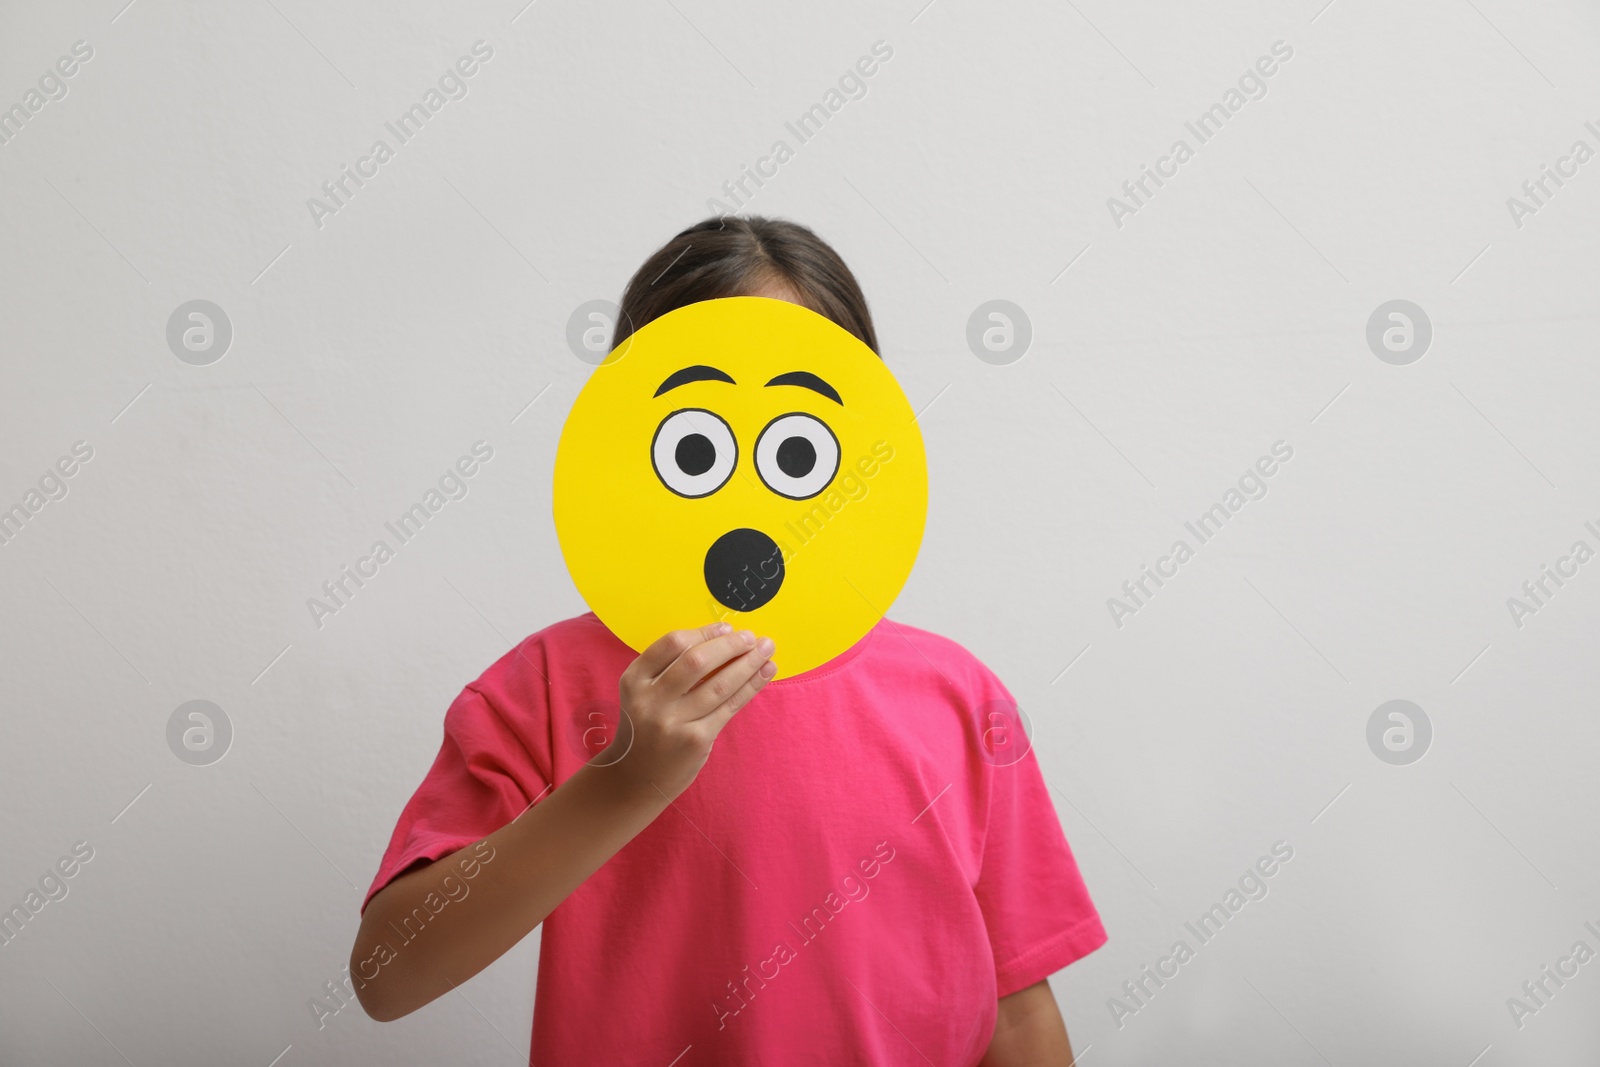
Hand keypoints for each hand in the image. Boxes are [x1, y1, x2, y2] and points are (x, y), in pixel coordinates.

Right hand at [611, 622, 775, 800]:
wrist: (638, 777)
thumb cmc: (647, 726)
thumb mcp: (644, 693)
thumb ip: (671, 669)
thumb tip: (723, 639)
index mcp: (634, 680)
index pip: (672, 644)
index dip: (704, 633)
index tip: (726, 627)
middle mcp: (650, 700)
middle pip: (697, 662)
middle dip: (730, 645)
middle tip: (752, 637)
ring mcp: (673, 722)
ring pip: (719, 684)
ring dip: (748, 663)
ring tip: (767, 650)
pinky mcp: (696, 740)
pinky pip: (730, 706)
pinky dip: (751, 686)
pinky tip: (765, 672)